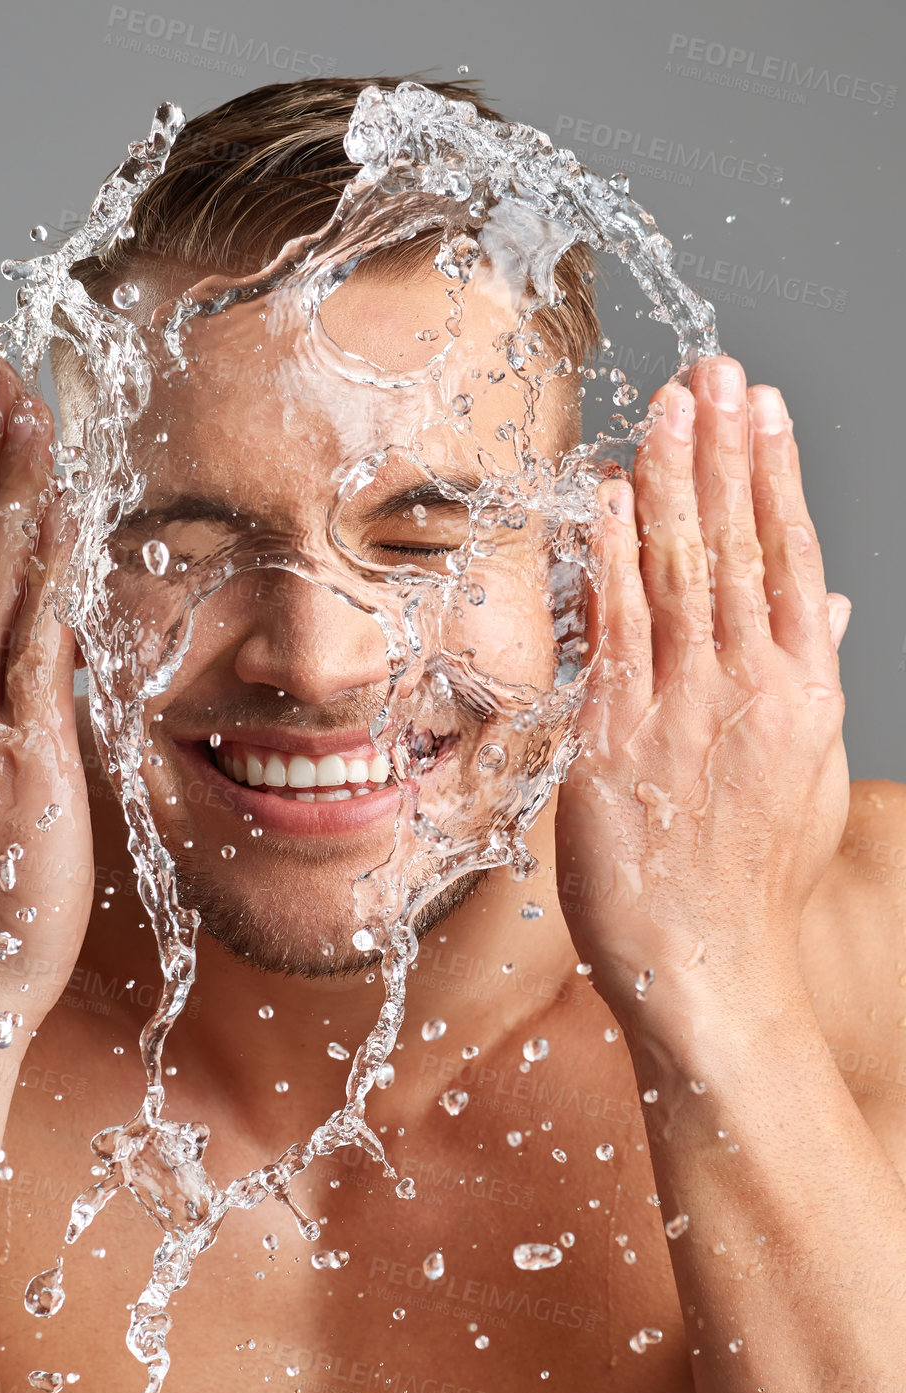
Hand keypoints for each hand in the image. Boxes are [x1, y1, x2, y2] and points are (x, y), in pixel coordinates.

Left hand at [554, 355, 849, 1020]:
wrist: (707, 965)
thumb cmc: (755, 879)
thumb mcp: (809, 775)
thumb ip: (813, 683)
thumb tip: (834, 608)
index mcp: (808, 695)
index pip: (792, 560)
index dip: (775, 477)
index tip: (762, 409)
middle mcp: (750, 691)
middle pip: (737, 547)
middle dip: (723, 451)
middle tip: (713, 370)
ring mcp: (683, 712)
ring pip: (681, 572)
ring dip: (673, 480)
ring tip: (669, 403)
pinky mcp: (617, 740)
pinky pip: (615, 631)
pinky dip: (614, 558)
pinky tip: (613, 497)